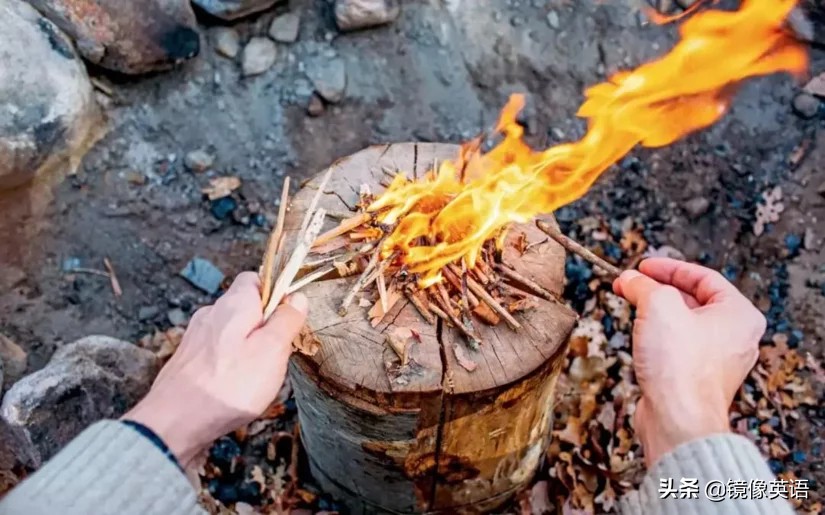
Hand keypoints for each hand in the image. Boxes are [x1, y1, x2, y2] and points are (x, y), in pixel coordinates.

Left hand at [124, 272, 307, 466]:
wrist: (175, 422)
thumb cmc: (228, 387)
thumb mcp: (272, 350)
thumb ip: (286, 321)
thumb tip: (298, 298)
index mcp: (234, 304)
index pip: (255, 279)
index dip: (276, 294)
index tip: (287, 320)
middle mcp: (211, 313)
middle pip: (244, 307)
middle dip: (263, 327)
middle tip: (275, 356)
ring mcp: (196, 337)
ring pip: (231, 332)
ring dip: (246, 348)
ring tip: (255, 377)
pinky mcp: (188, 359)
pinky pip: (217, 352)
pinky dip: (229, 364)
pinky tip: (233, 387)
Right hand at [613, 258, 765, 467]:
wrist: (677, 419)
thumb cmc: (680, 366)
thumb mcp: (658, 305)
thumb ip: (642, 285)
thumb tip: (628, 279)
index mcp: (740, 315)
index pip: (703, 277)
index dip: (668, 268)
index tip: (643, 266)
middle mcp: (735, 337)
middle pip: (693, 300)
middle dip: (658, 289)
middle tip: (631, 284)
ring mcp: (717, 360)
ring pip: (683, 324)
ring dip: (655, 313)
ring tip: (631, 305)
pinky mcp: (697, 378)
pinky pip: (678, 347)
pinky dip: (658, 336)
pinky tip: (639, 336)